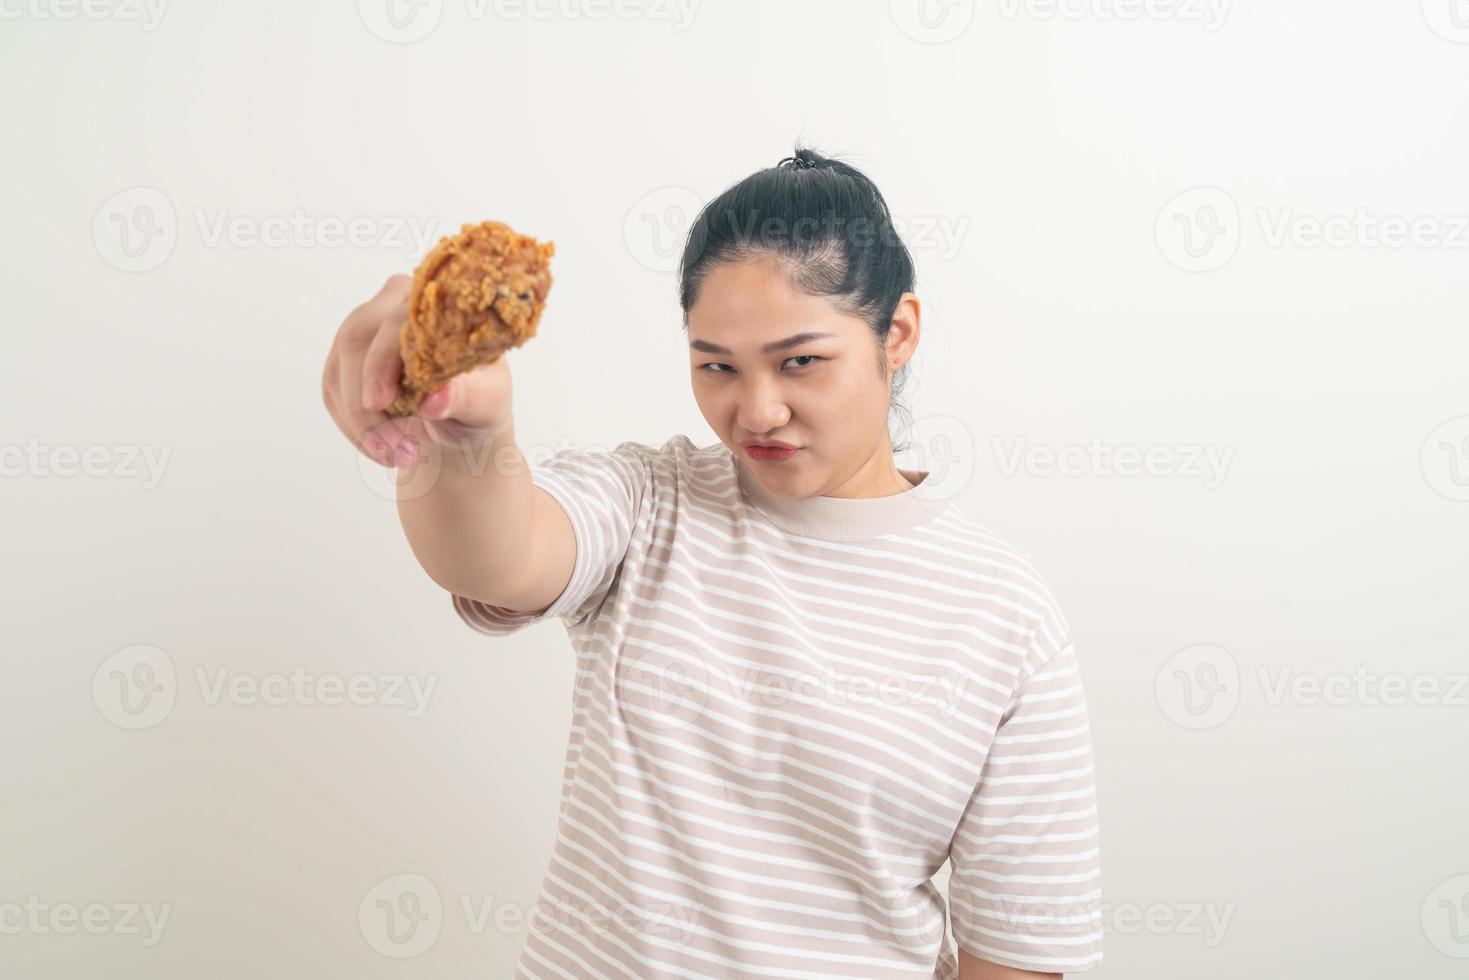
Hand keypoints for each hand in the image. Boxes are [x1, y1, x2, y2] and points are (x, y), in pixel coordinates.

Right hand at [321, 274, 514, 468]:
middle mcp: (394, 303)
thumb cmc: (480, 401)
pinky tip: (382, 447)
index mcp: (436, 302)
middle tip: (393, 448)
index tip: (379, 403)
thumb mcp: (488, 403)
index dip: (382, 360)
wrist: (461, 421)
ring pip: (338, 368)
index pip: (395, 320)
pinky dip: (353, 425)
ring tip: (395, 455)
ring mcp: (364, 326)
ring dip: (359, 421)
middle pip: (357, 340)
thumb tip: (434, 400)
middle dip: (366, 402)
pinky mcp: (344, 356)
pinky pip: (332, 390)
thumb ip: (467, 398)